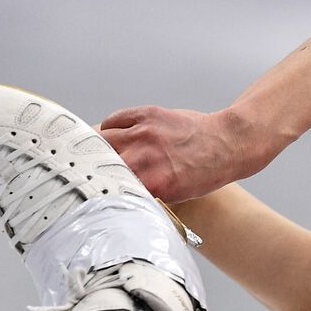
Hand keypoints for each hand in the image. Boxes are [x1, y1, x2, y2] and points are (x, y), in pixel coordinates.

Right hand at [99, 105, 269, 202]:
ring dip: (96, 146)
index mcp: (153, 184)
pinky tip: (111, 134)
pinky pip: (114, 120)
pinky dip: (108, 128)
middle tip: (83, 170)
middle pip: (99, 162)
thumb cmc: (206, 172)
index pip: (110, 188)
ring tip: (91, 151)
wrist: (227, 143)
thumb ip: (146, 193)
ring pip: (102, 139)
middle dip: (90, 168)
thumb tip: (119, 191)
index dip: (95, 189)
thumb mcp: (176, 195)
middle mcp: (145, 158)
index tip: (86, 190)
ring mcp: (144, 133)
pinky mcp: (147, 114)